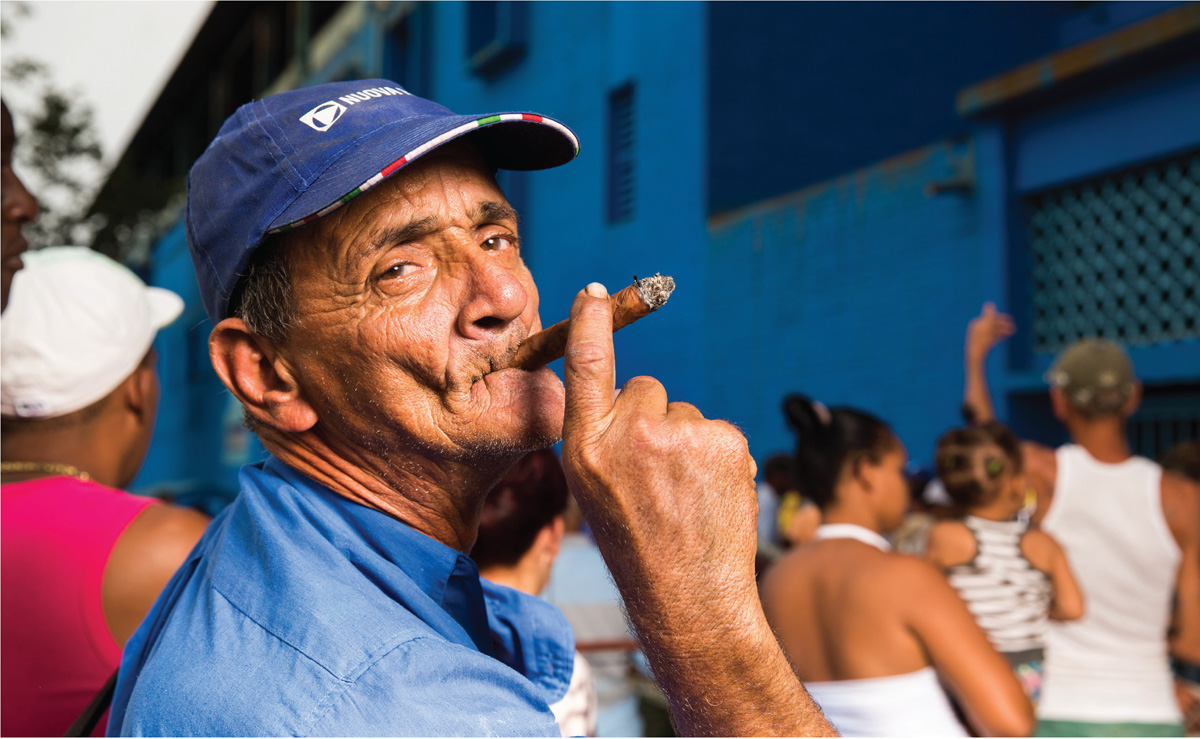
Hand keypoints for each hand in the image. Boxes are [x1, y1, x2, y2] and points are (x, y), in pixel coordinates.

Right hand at [560, 282, 758, 603]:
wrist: (690, 597)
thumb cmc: (637, 546)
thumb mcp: (593, 491)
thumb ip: (605, 438)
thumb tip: (640, 395)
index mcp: (584, 448)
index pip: (585, 366)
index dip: (590, 323)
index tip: (594, 293)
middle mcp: (627, 433)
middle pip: (646, 388)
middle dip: (654, 418)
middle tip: (657, 477)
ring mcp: (678, 435)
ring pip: (686, 411)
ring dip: (688, 443)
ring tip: (685, 496)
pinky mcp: (724, 439)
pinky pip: (718, 429)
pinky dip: (718, 457)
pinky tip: (711, 495)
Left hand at [966, 302, 1014, 362]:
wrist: (976, 357)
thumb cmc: (982, 341)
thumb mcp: (987, 326)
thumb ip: (989, 314)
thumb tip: (990, 302)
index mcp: (976, 323)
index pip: (990, 317)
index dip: (1001, 318)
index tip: (1011, 319)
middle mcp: (976, 328)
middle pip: (991, 324)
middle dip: (1003, 325)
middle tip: (1013, 327)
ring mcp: (978, 336)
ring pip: (992, 331)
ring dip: (1003, 330)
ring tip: (1012, 332)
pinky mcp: (980, 343)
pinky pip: (990, 337)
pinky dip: (999, 335)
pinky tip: (1006, 336)